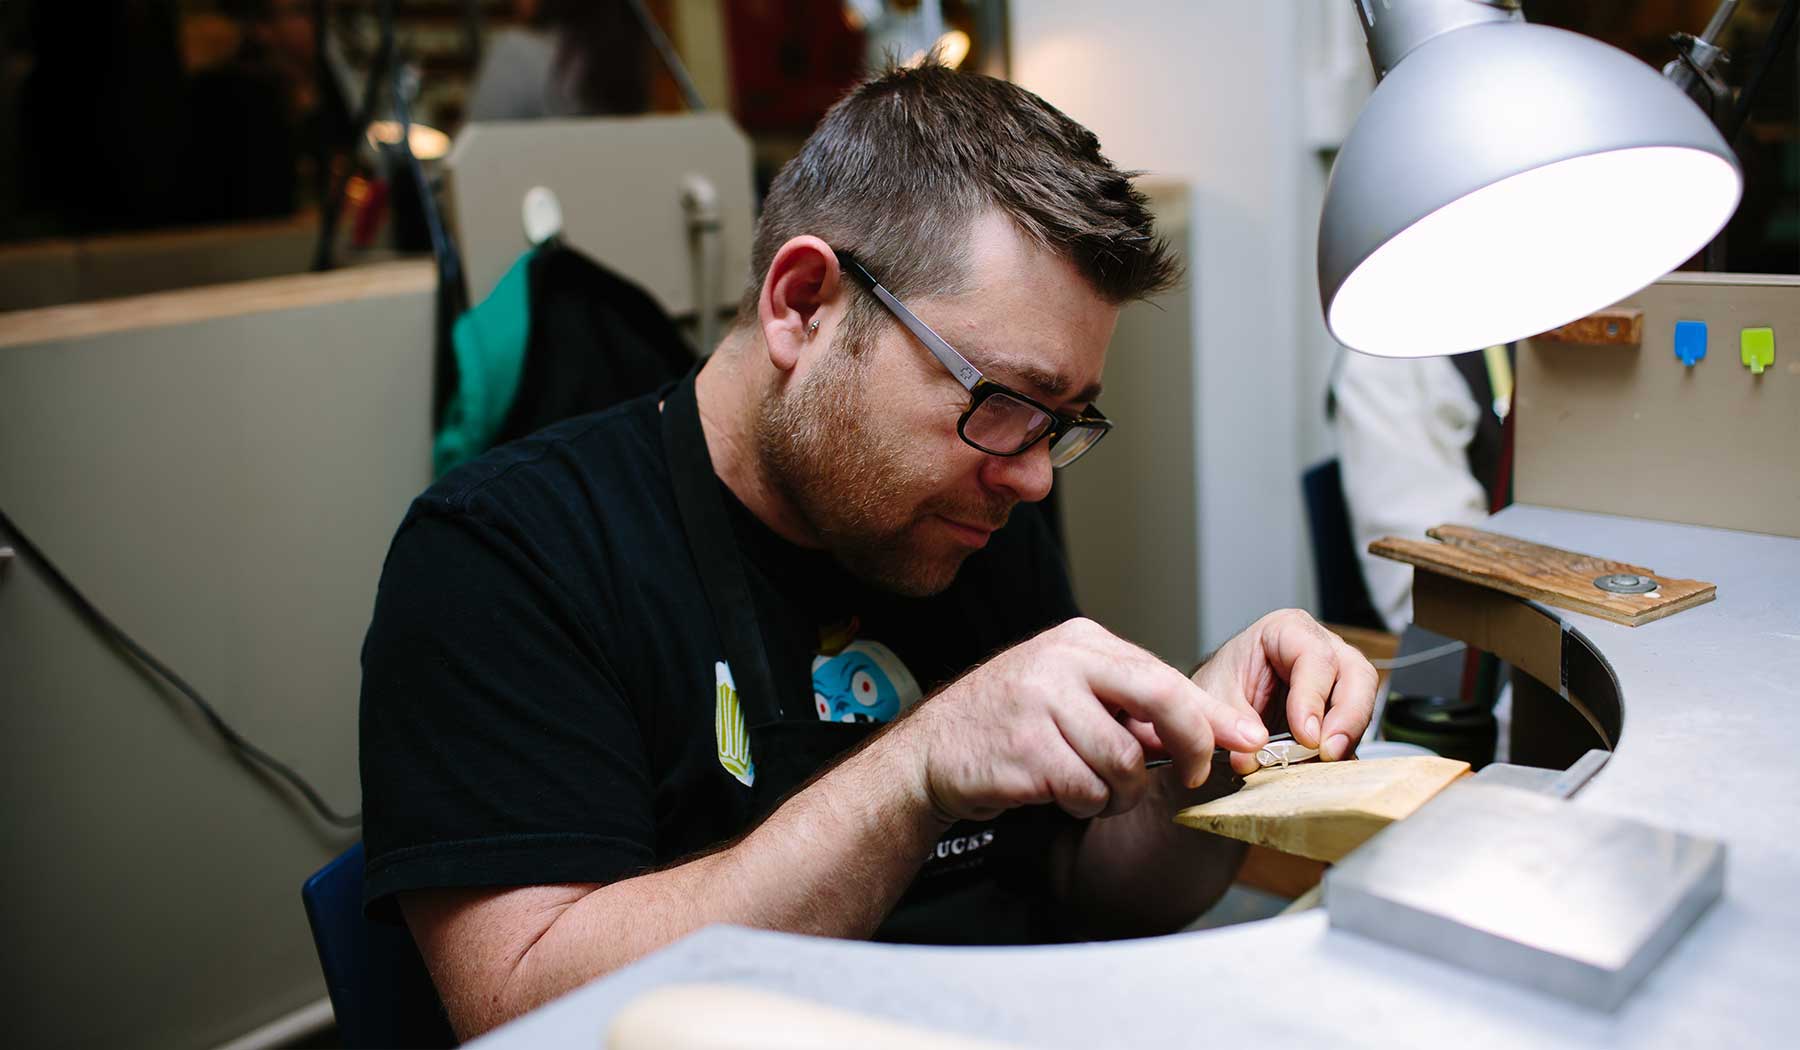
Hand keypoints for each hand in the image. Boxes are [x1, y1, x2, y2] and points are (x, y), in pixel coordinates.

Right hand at [887, 618, 1270, 823]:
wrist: (932, 751)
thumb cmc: (1010, 725)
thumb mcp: (1068, 694)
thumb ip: (1128, 707)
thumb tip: (1205, 733)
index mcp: (1080, 641)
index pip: (1164, 675)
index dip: (1209, 715)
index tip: (1245, 740)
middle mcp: (1061, 661)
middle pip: (1160, 700)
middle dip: (1190, 746)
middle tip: (1190, 776)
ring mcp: (1040, 702)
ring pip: (1125, 761)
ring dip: (1118, 793)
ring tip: (1089, 789)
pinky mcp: (1025, 748)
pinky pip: (1087, 790)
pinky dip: (1084, 805)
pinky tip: (1059, 796)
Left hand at [1191, 609, 1376, 774]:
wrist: (1218, 697)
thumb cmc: (1222, 681)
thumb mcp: (1215, 696)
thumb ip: (1232, 723)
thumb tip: (1250, 758)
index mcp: (1288, 630)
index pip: (1315, 657)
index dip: (1313, 698)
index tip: (1305, 736)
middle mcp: (1322, 648)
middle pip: (1356, 675)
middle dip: (1347, 717)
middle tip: (1327, 753)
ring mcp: (1337, 677)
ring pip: (1364, 700)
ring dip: (1348, 735)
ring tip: (1325, 763)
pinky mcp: (1341, 709)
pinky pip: (1356, 727)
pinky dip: (1344, 749)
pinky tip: (1325, 768)